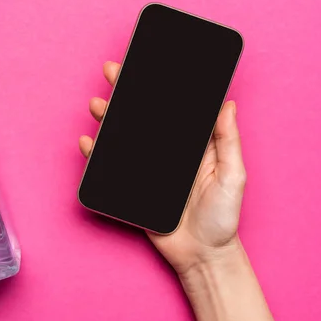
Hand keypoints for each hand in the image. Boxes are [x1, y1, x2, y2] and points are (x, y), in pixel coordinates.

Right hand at [79, 61, 245, 275]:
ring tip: (97, 105)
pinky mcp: (134, 187)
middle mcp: (168, 153)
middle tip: (112, 72)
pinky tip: (88, 143)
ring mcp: (149, 169)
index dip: (158, 87)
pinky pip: (112, 167)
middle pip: (143, 117)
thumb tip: (228, 104)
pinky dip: (97, 154)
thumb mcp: (232, 176)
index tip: (145, 64)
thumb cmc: (222, 218)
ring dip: (109, 118)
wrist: (202, 255)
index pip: (173, 109)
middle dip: (126, 93)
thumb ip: (228, 142)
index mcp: (192, 145)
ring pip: (124, 137)